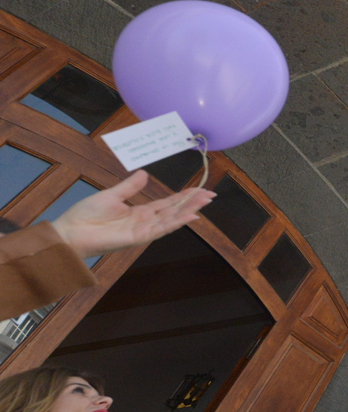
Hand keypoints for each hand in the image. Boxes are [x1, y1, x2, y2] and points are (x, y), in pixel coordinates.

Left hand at [50, 171, 213, 256]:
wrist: (71, 231)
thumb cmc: (86, 215)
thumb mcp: (111, 195)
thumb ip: (130, 186)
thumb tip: (145, 173)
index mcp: (140, 211)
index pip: (168, 203)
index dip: (184, 196)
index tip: (200, 189)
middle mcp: (146, 221)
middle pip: (175, 210)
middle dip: (193, 202)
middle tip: (211, 194)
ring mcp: (144, 230)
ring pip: (172, 219)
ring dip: (189, 210)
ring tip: (205, 201)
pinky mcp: (139, 238)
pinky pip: (161, 229)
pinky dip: (176, 223)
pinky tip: (190, 217)